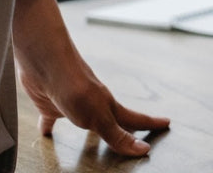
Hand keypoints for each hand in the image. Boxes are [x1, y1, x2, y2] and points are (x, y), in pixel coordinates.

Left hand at [13, 0, 169, 155]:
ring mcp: (75, 104)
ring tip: (95, 139)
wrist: (46, 63)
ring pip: (88, 120)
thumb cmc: (74, 86)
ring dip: (94, 130)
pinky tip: (47, 131)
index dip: (152, 123)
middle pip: (115, 120)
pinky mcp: (53, 103)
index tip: (166, 123)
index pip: (136, 119)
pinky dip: (51, 126)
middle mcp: (95, 105)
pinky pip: (53, 118)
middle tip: (138, 134)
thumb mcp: (99, 117)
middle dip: (128, 128)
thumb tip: (143, 149)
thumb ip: (118, 135)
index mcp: (109, 108)